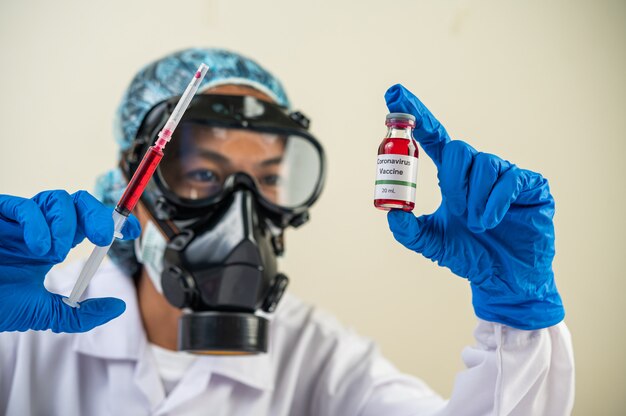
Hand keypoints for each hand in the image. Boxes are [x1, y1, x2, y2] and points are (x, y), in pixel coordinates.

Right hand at [0, 190, 140, 332]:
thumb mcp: (43, 314)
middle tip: (105, 237)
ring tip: (56, 251)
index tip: (131, 230)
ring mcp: (17, 220)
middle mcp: (40, 228)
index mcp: (53, 244)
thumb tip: (116, 308)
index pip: (90, 222)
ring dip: (66, 223)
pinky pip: (20, 206)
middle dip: (98, 215)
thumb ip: (79, 314)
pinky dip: (37, 224)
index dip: (114, 220)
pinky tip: (39, 248)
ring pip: (56, 200)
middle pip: (79, 203)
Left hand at [384, 84, 563, 329]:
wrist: (504, 280)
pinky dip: (494, 203)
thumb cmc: (471, 256)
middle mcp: (477, 170)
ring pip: (482, 162)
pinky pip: (508, 179)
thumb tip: (391, 214)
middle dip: (453, 181)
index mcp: (454, 177)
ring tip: (478, 223)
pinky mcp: (530, 185)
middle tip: (458, 211)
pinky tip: (492, 221)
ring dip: (473, 198)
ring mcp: (505, 174)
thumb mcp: (433, 243)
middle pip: (457, 149)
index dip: (415, 114)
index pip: (433, 137)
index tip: (393, 93)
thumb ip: (409, 231)